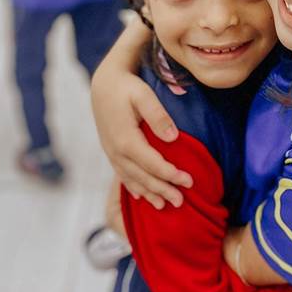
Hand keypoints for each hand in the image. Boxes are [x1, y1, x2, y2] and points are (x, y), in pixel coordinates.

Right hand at [91, 18, 192, 208]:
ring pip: (132, 179)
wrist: (103, 84)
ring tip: (165, 206)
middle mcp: (116, 151)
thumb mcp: (143, 94)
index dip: (171, 175)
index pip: (152, 164)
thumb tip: (173, 137)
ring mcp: (111, 153)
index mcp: (126, 139)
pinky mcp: (110, 151)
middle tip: (182, 202)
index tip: (189, 181)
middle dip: (163, 190)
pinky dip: (133, 187)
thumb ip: (158, 116)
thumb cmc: (126, 87)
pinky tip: (142, 197)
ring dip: (149, 193)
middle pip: (143, 177)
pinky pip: (122, 175)